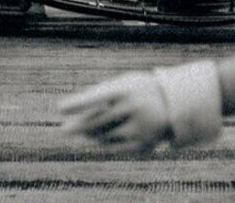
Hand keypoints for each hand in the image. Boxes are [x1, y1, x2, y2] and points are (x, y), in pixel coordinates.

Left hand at [58, 71, 172, 153]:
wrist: (174, 103)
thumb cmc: (138, 90)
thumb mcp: (122, 85)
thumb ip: (100, 99)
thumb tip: (77, 124)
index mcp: (128, 88)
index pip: (99, 96)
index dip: (79, 103)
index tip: (60, 108)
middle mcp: (134, 107)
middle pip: (98, 120)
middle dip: (78, 125)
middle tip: (63, 129)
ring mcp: (140, 127)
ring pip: (104, 136)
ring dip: (89, 135)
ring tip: (81, 131)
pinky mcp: (143, 144)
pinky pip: (115, 147)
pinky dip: (102, 144)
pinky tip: (95, 140)